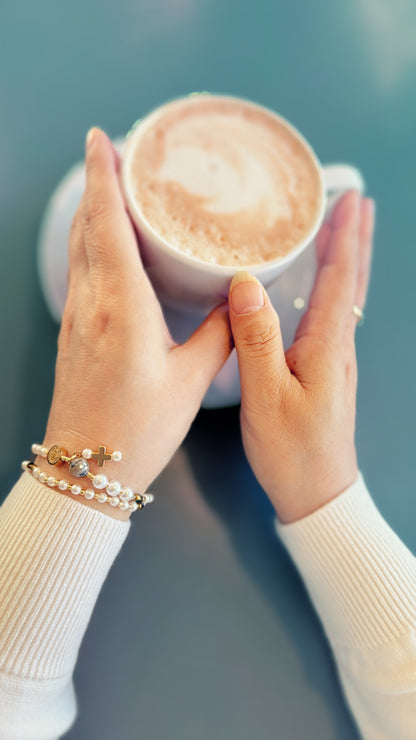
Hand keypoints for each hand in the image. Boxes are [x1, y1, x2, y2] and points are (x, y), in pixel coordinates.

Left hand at [36, 128, 231, 518]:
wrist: (86, 470)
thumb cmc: (137, 430)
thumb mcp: (190, 381)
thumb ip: (218, 335)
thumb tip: (239, 302)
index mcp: (122, 309)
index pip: (107, 226)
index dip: (103, 178)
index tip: (101, 140)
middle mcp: (92, 306)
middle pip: (86, 227)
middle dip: (97, 183)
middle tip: (113, 152)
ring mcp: (76, 319)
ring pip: (78, 248)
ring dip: (91, 211)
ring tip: (110, 188)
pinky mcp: (73, 334)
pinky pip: (79, 273)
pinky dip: (89, 244)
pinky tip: (105, 248)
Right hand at [227, 191, 374, 522]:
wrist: (318, 496)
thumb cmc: (293, 452)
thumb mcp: (266, 397)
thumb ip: (256, 340)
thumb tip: (246, 283)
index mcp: (326, 345)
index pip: (339, 278)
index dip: (343, 236)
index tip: (348, 198)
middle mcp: (336, 346)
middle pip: (349, 281)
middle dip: (353, 239)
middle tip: (356, 201)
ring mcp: (333, 360)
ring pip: (343, 297)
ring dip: (345, 259)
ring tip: (343, 231)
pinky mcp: (323, 373)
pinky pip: (330, 316)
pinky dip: (331, 288)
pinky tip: (320, 288)